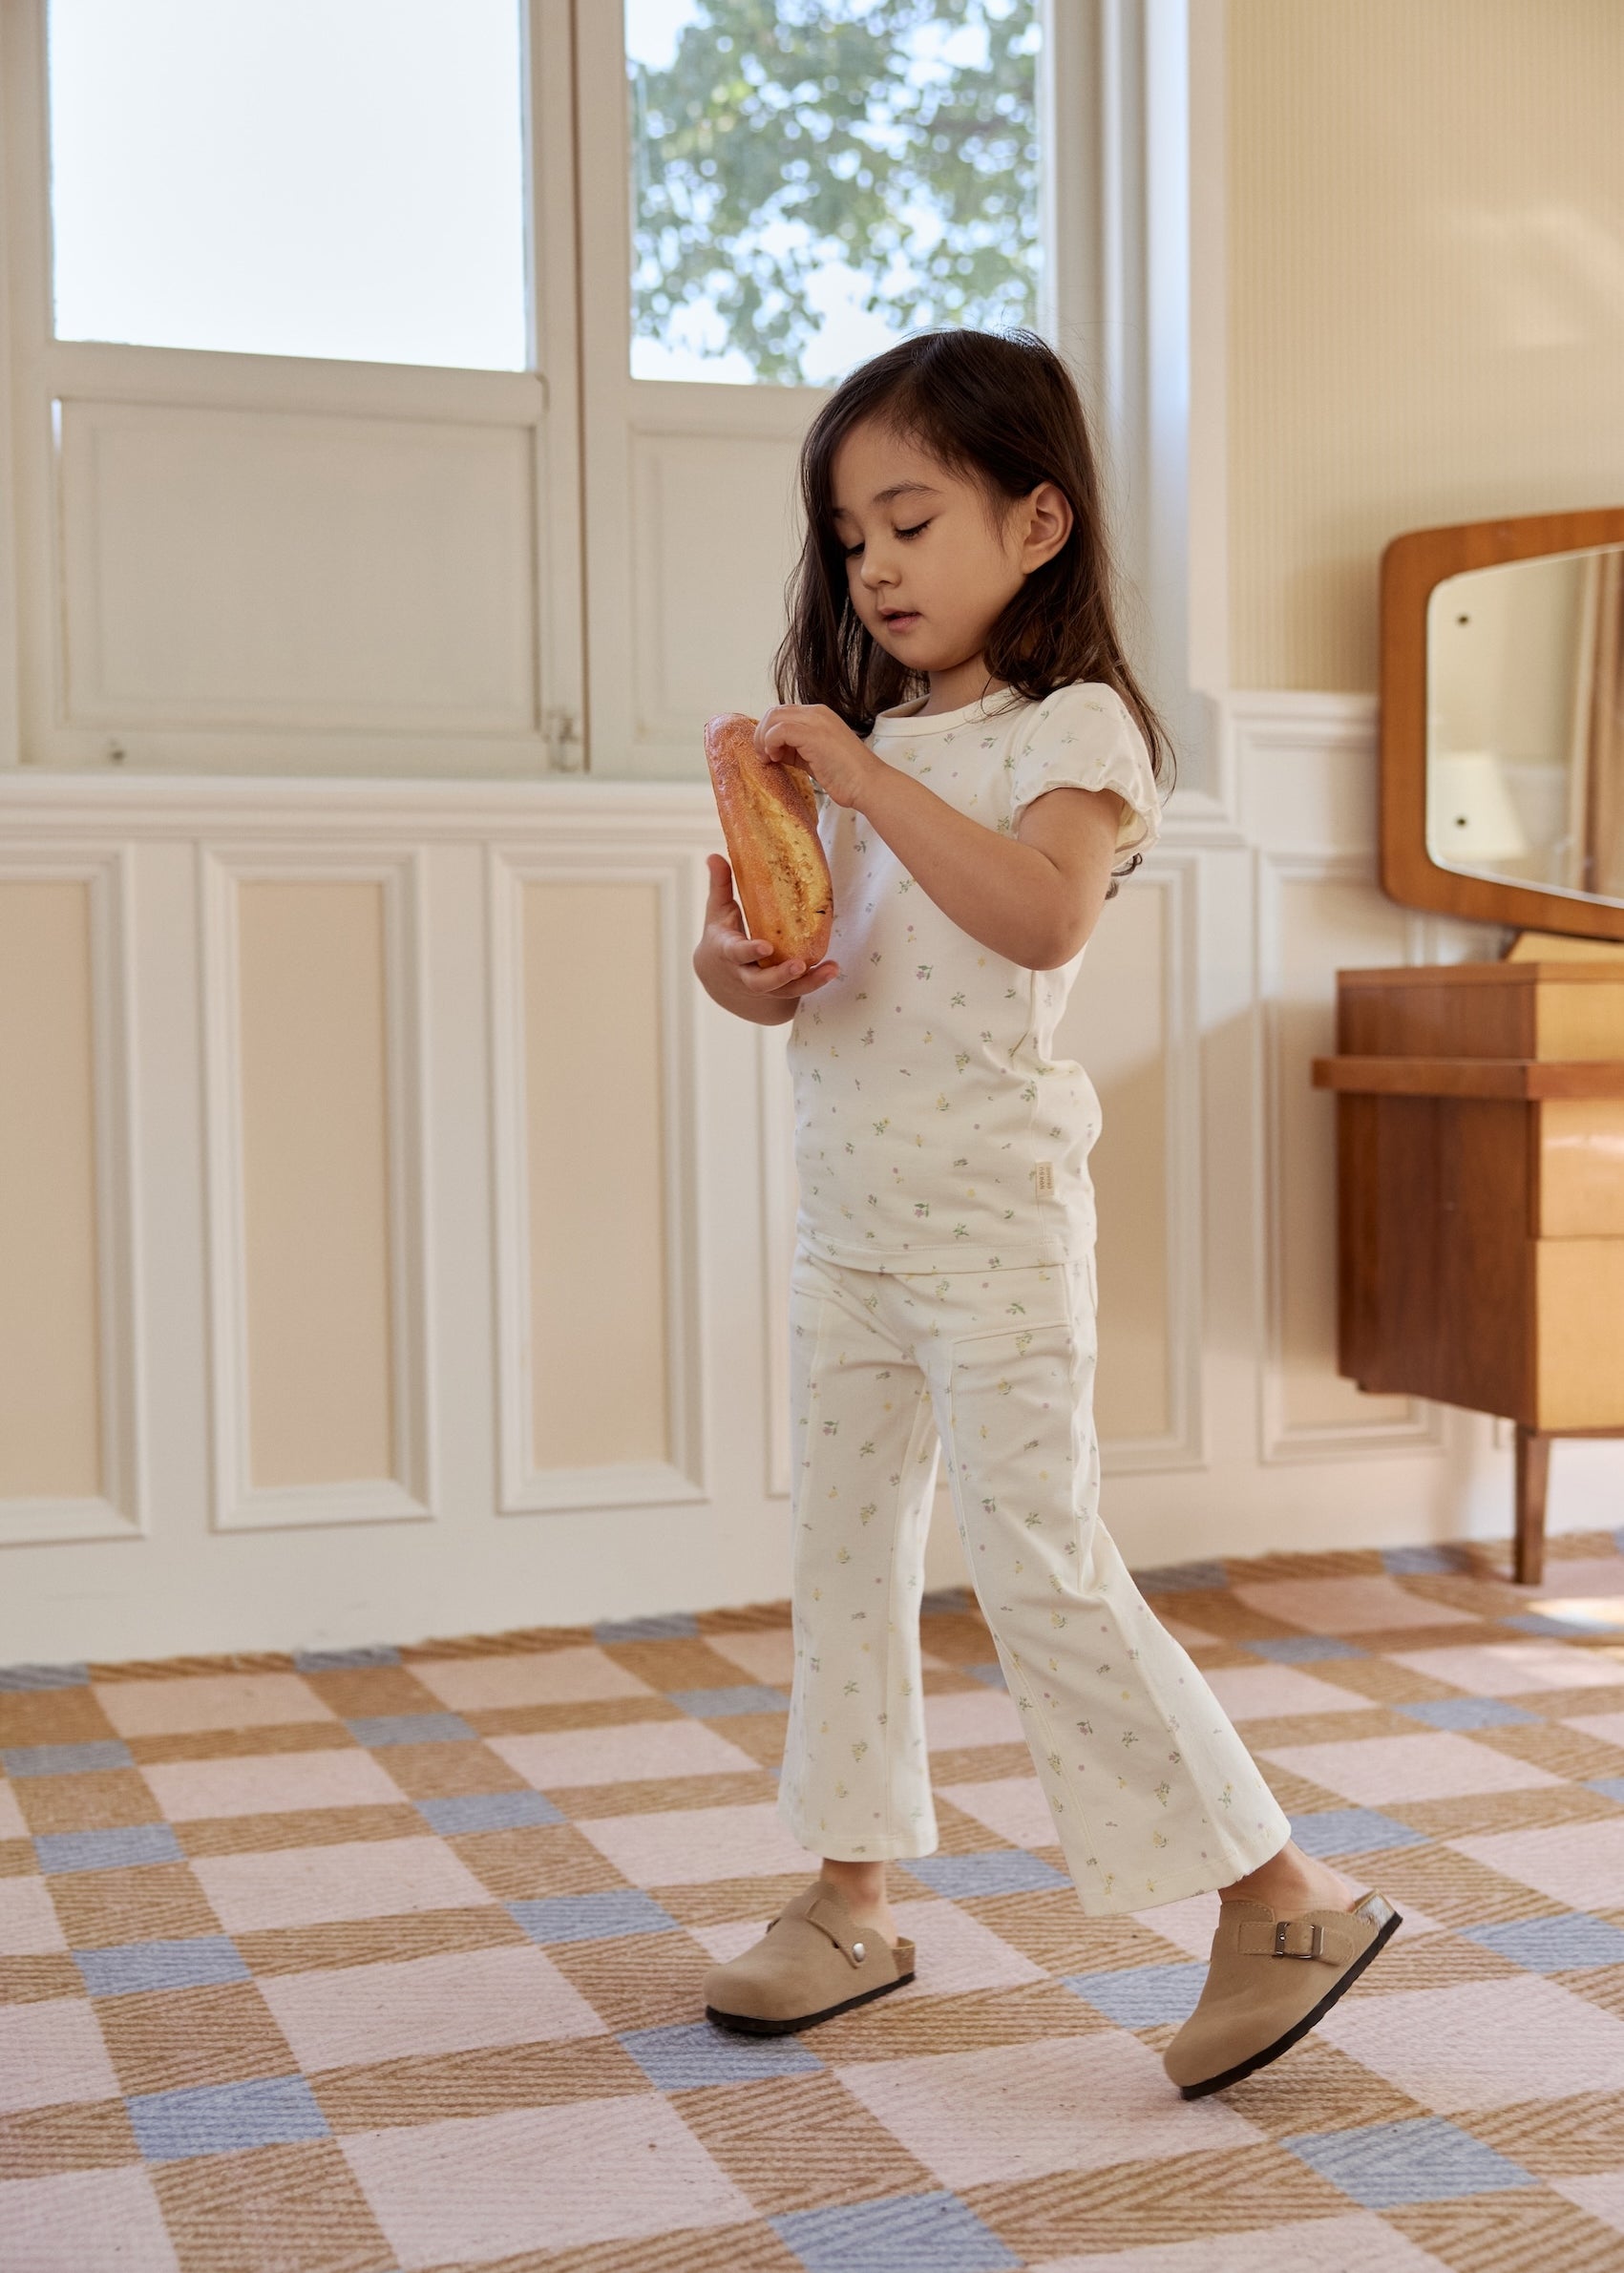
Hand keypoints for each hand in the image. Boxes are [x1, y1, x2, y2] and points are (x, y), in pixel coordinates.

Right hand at [692, 854, 838, 1021]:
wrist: (718, 977)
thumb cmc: (720, 936)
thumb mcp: (717, 912)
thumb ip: (720, 885)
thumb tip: (713, 854)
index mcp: (727, 952)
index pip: (737, 953)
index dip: (751, 952)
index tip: (766, 947)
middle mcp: (744, 974)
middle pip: (761, 982)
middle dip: (780, 976)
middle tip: (799, 965)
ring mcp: (763, 986)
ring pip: (784, 990)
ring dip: (809, 983)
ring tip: (831, 969)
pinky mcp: (778, 991)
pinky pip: (797, 991)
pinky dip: (814, 982)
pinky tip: (831, 970)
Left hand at [757, 704, 877, 809]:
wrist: (867, 784)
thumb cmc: (846, 776)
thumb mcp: (816, 757)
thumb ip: (796, 749)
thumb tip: (774, 751)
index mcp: (819, 715)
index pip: (783, 713)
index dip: (769, 732)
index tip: (769, 754)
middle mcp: (817, 713)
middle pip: (775, 712)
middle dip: (762, 734)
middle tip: (764, 757)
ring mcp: (815, 722)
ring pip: (774, 718)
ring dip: (763, 739)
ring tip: (769, 758)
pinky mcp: (812, 734)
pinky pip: (778, 731)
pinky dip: (770, 744)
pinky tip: (776, 758)